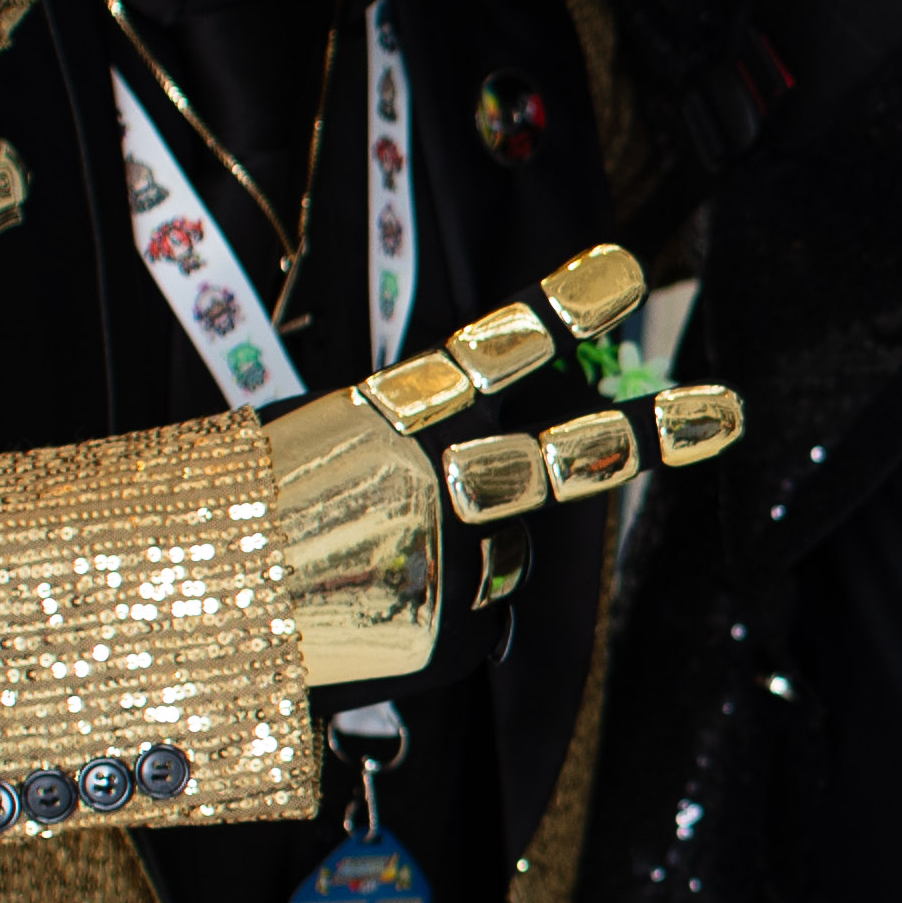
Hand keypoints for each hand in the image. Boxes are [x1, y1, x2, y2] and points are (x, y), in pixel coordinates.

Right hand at [265, 242, 747, 684]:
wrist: (172, 623)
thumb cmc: (230, 525)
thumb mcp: (310, 447)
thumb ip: (407, 441)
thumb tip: (497, 465)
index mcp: (382, 417)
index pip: (494, 349)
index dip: (568, 305)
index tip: (627, 266)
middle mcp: (432, 484)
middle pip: (566, 460)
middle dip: (654, 435)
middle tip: (728, 408)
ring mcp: (449, 564)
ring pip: (508, 556)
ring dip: (466, 558)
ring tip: (370, 572)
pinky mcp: (451, 636)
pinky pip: (478, 622)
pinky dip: (438, 621)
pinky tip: (370, 623)